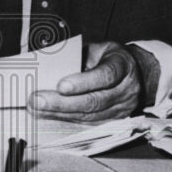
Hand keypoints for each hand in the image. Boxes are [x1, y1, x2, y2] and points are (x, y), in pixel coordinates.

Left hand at [28, 41, 142, 122]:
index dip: (83, 82)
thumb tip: (49, 67)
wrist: (135, 73)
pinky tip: (48, 115)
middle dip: (62, 102)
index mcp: (123, 65)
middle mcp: (126, 89)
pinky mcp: (114, 121)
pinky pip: (88, 123)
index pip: (106, 75)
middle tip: (37, 100)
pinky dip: (66, 119)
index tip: (60, 85)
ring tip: (37, 108)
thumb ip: (78, 57)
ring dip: (60, 113)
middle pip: (94, 101)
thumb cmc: (109, 58)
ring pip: (89, 115)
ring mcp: (122, 108)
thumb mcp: (97, 48)